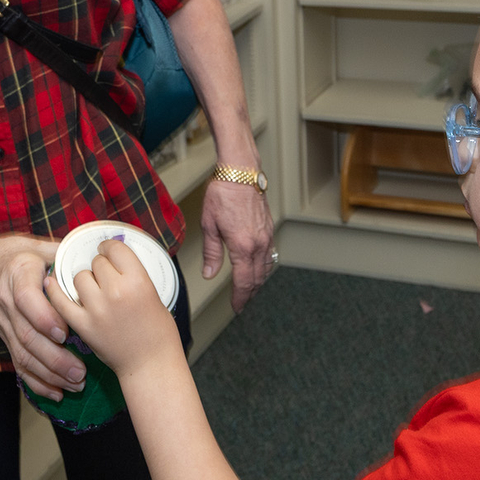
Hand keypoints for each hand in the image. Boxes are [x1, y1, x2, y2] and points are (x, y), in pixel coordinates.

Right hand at [0, 234, 81, 400]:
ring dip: (50, 374)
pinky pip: (19, 365)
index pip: (26, 299)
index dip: (43, 317)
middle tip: (81, 371)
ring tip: (76, 384)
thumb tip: (93, 254)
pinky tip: (57, 394)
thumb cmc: (17, 256)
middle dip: (54, 358)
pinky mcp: (7, 340)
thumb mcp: (36, 246)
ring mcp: (5, 325)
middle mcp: (7, 303)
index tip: (64, 333)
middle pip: (27, 336)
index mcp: (17, 276)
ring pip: (23, 355)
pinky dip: (37, 383)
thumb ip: (62, 251)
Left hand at [46, 239, 183, 377]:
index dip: (109, 247)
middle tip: (105, 276)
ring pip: (79, 277)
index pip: (115, 249)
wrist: (151, 364)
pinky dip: (54, 290)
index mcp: (138, 281)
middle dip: (100, 266)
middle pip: (97, 262)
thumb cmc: (158, 333)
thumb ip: (135, 276)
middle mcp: (116, 292)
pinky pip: (60, 301)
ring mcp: (98, 309)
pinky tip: (50, 282)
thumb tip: (117, 260)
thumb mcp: (154, 295)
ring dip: (84, 280)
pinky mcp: (84, 325)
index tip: (107, 250)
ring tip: (91, 288)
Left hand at [201, 178, 274, 312]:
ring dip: (258, 282)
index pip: (244, 282)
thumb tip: (209, 274)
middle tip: (241, 302)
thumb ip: (211, 253)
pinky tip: (258, 268)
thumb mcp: (209, 225)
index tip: (236, 307)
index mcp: (242, 246)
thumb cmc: (223, 193)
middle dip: (250, 294)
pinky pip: (270, 254)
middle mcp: (258, 243)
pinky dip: (264, 267)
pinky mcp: (269, 229)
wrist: (240, 173)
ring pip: (266, 268)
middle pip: (257, 279)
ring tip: (249, 290)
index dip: (240, 298)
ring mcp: (266, 236)